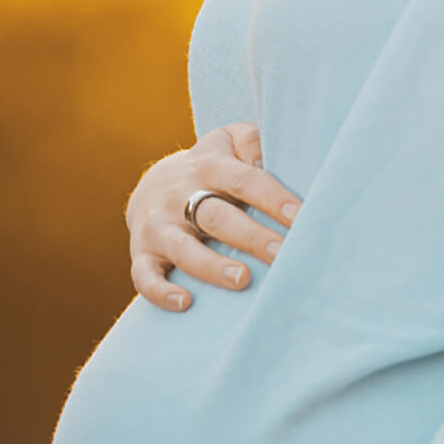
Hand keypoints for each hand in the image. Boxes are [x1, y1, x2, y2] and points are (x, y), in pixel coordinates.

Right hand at [126, 122, 302, 311]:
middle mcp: (179, 195)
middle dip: (252, 237)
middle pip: (216, 217)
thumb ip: (252, 140)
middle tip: (283, 255)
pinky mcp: (141, 252)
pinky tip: (186, 303)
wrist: (153, 183)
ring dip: (212, 266)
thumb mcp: (228, 140)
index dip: (273, 198)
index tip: (302, 217)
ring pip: (183, 249)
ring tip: (243, 280)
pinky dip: (161, 291)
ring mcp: (158, 226)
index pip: (244, 180)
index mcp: (209, 166)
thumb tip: (269, 157)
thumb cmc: (211, 167)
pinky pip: (144, 275)